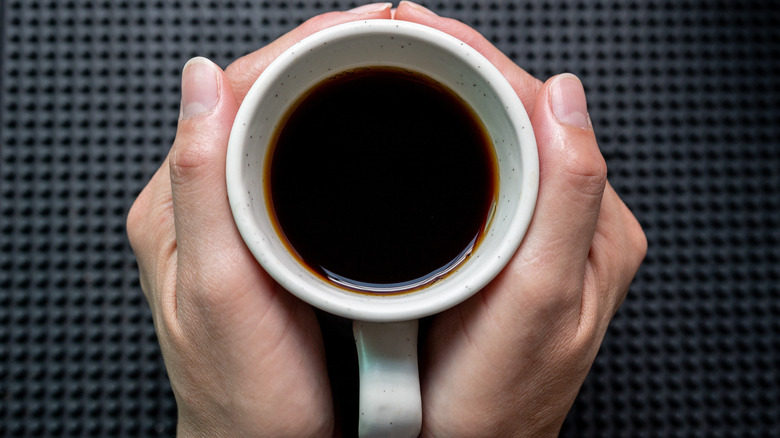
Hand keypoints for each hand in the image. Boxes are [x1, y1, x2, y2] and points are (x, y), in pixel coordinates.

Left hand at [126, 4, 392, 436]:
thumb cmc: (245, 392)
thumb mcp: (221, 291)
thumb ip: (203, 183)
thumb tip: (199, 76)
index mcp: (178, 203)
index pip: (232, 90)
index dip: (298, 49)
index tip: (362, 29)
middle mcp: (201, 201)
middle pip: (260, 100)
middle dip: (325, 59)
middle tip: (391, 39)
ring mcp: (236, 216)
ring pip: (283, 126)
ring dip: (333, 89)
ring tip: (390, 67)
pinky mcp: (267, 234)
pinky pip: (297, 162)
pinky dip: (336, 133)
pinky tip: (371, 131)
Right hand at [393, 2, 646, 436]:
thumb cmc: (501, 392)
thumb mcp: (541, 298)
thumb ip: (568, 196)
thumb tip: (569, 96)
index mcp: (593, 222)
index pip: (542, 110)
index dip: (480, 60)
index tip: (420, 28)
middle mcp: (573, 219)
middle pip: (518, 115)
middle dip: (457, 67)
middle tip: (393, 35)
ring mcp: (537, 230)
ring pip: (496, 138)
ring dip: (449, 95)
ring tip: (395, 64)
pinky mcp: (505, 244)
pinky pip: (480, 170)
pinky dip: (445, 137)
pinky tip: (411, 128)